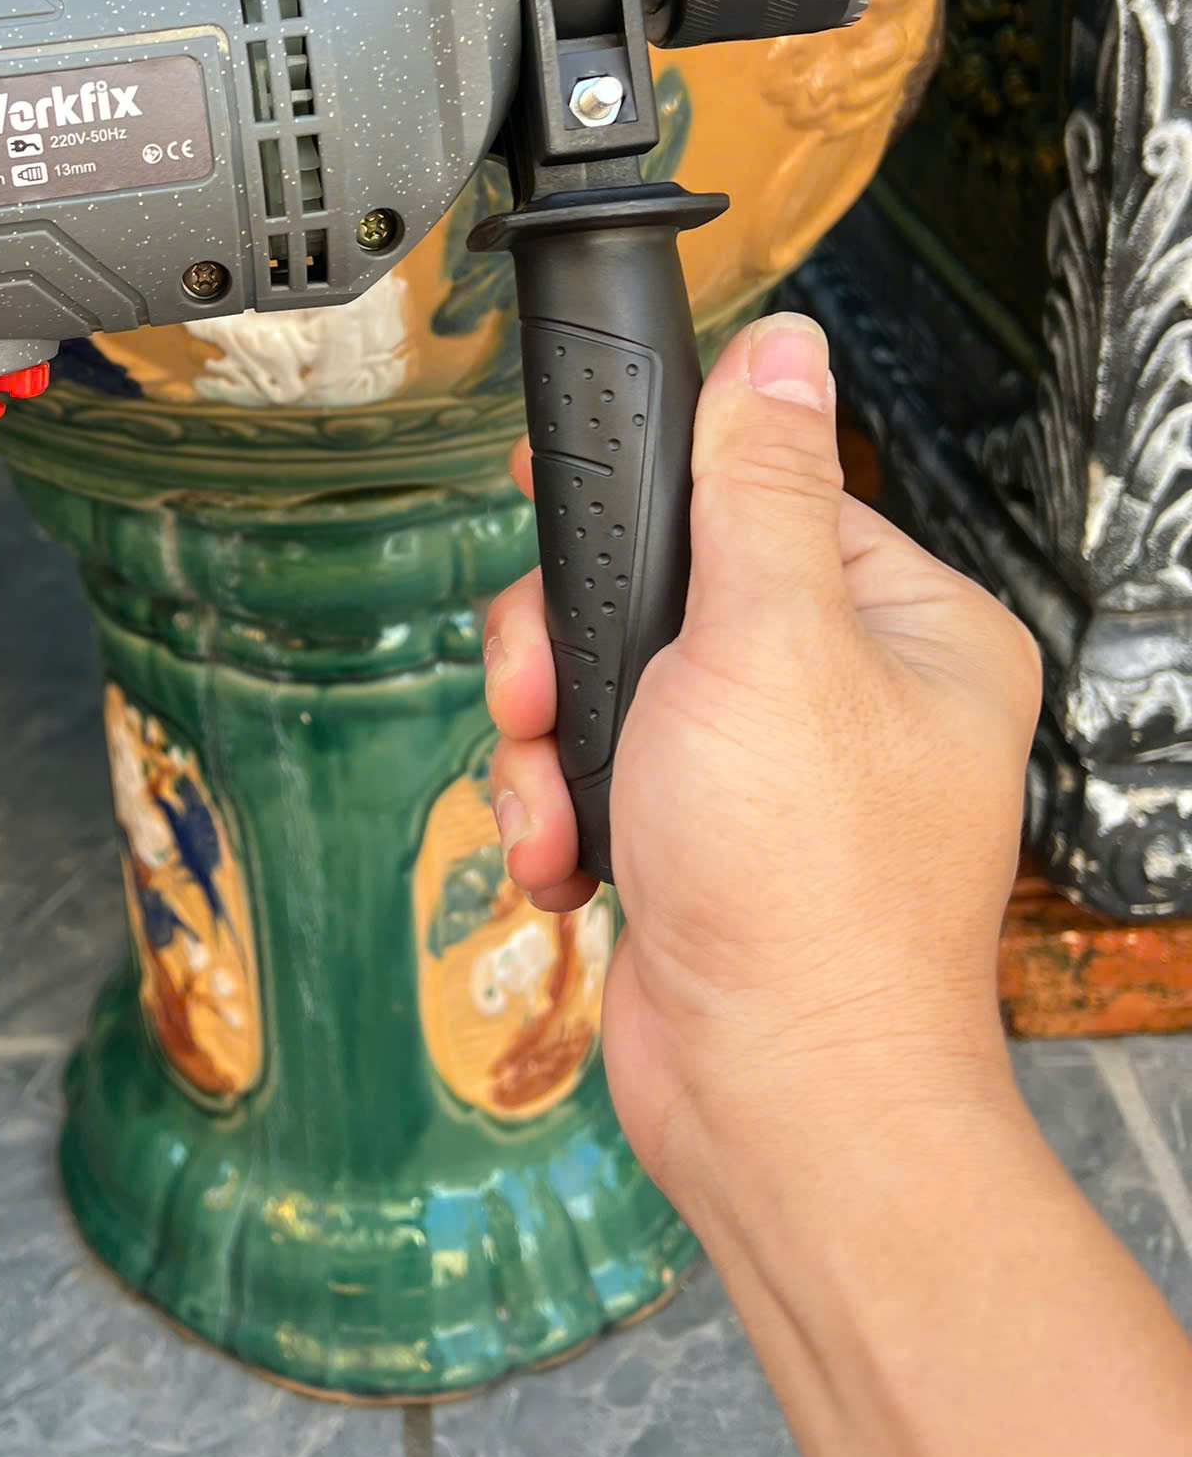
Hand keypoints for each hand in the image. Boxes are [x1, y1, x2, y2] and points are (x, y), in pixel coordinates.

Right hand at [481, 310, 1041, 1217]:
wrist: (777, 1105)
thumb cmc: (807, 895)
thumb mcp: (769, 641)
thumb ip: (757, 486)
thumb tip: (784, 351)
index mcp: (907, 627)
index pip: (761, 495)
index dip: (651, 502)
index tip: (564, 496)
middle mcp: (846, 692)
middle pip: (659, 587)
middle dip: (574, 644)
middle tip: (549, 684)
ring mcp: (768, 771)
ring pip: (607, 680)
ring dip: (551, 737)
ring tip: (561, 792)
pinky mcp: (700, 838)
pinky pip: (595, 769)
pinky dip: (560, 808)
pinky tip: (571, 856)